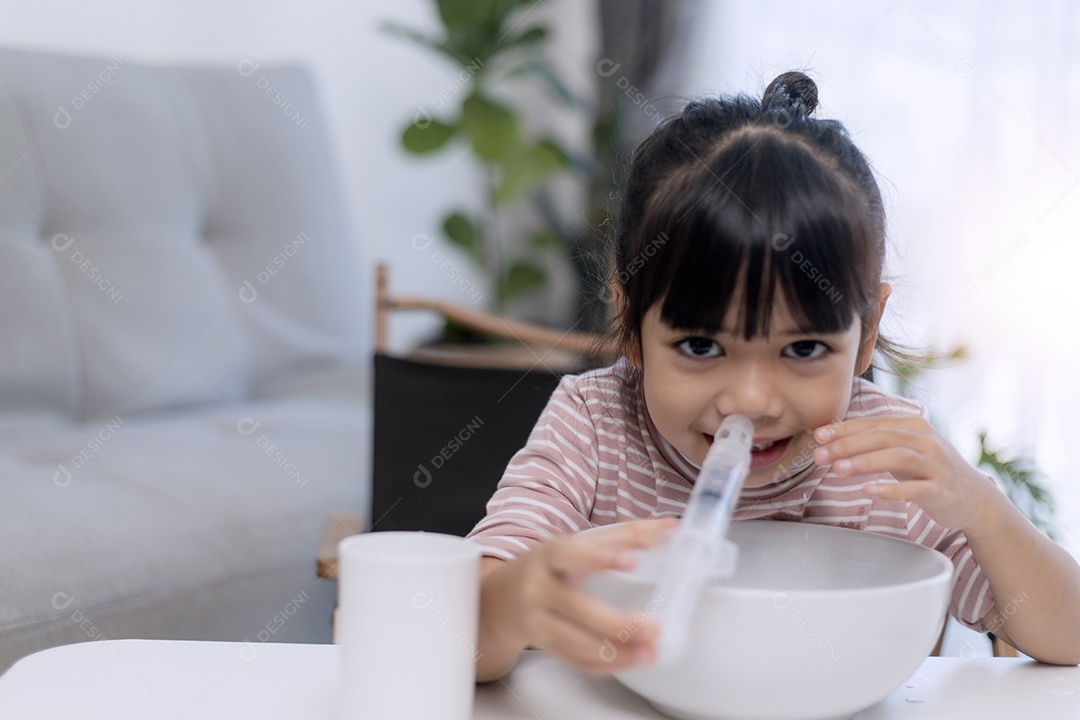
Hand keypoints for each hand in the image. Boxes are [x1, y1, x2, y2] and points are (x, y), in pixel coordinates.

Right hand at [501, 518, 675, 674]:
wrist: (500, 598)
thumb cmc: (550, 567)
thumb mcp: (578, 543)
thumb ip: (625, 535)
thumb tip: (669, 528)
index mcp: (550, 555)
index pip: (572, 553)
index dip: (600, 557)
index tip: (631, 559)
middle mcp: (538, 587)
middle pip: (577, 608)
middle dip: (617, 623)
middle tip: (653, 628)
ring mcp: (537, 620)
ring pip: (577, 642)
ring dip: (618, 652)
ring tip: (650, 651)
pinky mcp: (542, 645)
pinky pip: (575, 660)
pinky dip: (606, 664)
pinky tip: (630, 660)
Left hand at [812, 415, 992, 531]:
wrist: (975, 500)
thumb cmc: (929, 472)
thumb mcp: (904, 450)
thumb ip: (875, 443)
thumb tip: (832, 439)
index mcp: (914, 426)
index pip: (873, 424)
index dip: (844, 429)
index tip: (817, 436)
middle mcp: (926, 441)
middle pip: (881, 437)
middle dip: (847, 445)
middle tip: (819, 455)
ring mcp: (936, 465)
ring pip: (897, 457)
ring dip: (865, 462)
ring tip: (838, 470)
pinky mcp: (942, 490)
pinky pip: (915, 488)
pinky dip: (890, 489)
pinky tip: (868, 491)